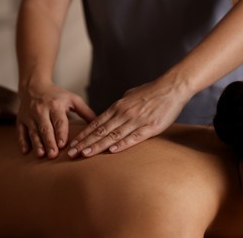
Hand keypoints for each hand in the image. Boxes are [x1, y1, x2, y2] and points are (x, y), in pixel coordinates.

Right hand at [17, 83, 95, 158]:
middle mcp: (41, 110)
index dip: (60, 133)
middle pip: (45, 128)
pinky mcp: (20, 119)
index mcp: (55, 105)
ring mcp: (29, 115)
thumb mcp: (73, 99)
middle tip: (53, 155)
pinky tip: (25, 152)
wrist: (34, 86)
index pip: (59, 121)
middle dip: (49, 142)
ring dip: (37, 144)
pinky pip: (20, 131)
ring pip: (33, 131)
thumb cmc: (57, 96)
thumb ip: (86, 112)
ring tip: (41, 155)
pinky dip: (22, 142)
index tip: (62, 144)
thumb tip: (99, 125)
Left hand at [67, 78, 189, 157]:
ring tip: (84, 154)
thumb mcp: (130, 95)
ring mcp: (137, 121)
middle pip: (101, 131)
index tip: (72, 143)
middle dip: (85, 143)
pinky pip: (134, 138)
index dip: (84, 134)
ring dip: (98, 146)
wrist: (171, 88)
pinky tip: (112, 151)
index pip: (96, 123)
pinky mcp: (150, 128)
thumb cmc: (151, 91)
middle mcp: (124, 114)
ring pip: (113, 135)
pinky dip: (122, 144)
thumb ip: (120, 105)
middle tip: (71, 153)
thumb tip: (112, 113)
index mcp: (118, 106)